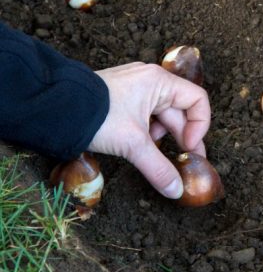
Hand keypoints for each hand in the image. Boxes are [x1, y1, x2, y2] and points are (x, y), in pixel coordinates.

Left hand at [88, 62, 210, 198]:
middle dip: (184, 138)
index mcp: (160, 82)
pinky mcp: (122, 97)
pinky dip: (148, 132)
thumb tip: (176, 190)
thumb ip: (158, 168)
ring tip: (157, 155)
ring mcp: (136, 88)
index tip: (189, 147)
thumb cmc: (97, 116)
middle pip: (180, 111)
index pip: (198, 100)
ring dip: (164, 137)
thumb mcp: (132, 144)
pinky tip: (140, 146)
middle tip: (187, 163)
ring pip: (162, 115)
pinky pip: (146, 115)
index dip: (200, 125)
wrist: (53, 107)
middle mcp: (151, 81)